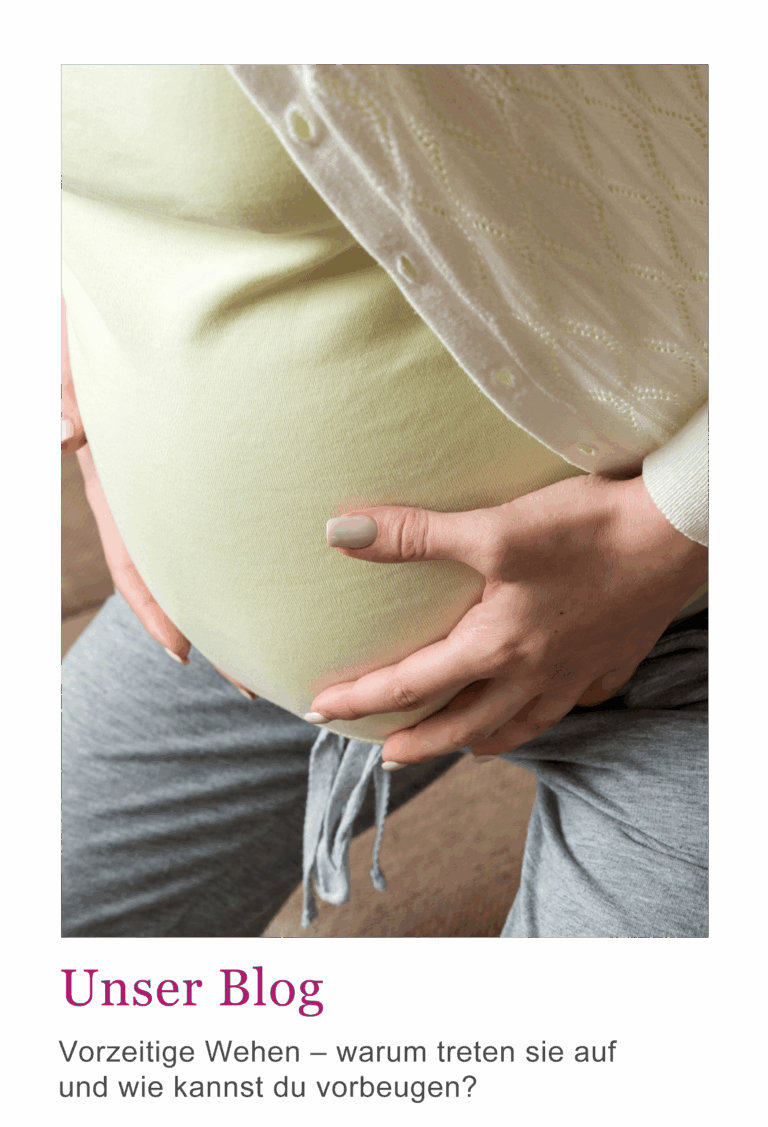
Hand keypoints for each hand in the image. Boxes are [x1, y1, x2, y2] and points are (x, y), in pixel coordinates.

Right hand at [61, 297, 256, 699]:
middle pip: (186, 571)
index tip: (184, 653)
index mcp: (121, 480)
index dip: (154, 608)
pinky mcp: (223, 456)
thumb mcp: (78, 355)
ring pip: (215, 547)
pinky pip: (241, 507)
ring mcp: (188, 478)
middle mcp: (157, 488)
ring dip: (245, 589)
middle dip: (214, 621)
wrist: (141, 283)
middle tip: (252, 672)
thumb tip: (61, 437)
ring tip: (287, 632)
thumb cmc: (101, 318)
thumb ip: (66, 393)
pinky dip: (263, 540)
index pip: (135, 559)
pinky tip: (302, 560)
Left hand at [308, 473, 706, 765]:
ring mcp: (576, 674)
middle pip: (465, 725)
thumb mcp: (493, 529)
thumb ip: (415, 536)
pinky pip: (570, 703)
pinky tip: (541, 705)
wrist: (676, 531)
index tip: (320, 712)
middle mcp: (533, 674)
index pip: (411, 684)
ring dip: (481, 740)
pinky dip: (544, 713)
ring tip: (462, 747)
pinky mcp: (611, 659)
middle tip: (386, 757)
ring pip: (520, 725)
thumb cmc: (586, 530)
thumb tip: (340, 535)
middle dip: (419, 743)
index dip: (360, 699)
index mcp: (496, 647)